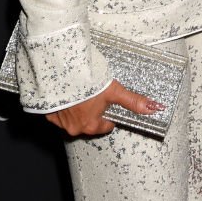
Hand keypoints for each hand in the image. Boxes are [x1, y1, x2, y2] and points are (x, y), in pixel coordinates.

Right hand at [45, 79, 163, 136]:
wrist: (61, 72)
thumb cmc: (87, 82)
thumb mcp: (114, 90)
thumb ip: (133, 101)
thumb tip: (153, 108)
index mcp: (90, 125)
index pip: (105, 125)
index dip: (109, 113)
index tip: (107, 103)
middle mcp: (74, 128)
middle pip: (89, 122)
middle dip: (92, 111)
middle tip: (93, 94)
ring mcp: (60, 121)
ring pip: (73, 118)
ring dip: (77, 108)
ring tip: (81, 92)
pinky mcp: (48, 113)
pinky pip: (58, 112)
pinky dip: (63, 105)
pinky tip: (67, 93)